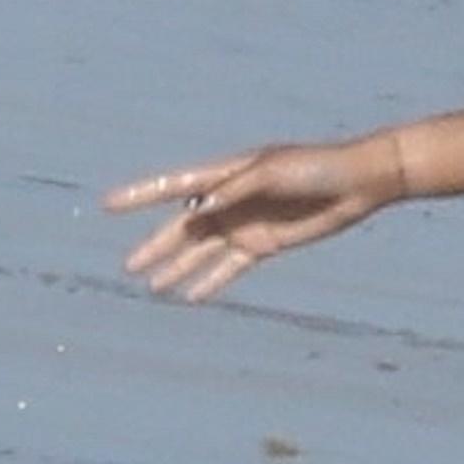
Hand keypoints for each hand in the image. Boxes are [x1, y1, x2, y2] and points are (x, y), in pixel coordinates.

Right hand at [105, 134, 405, 303]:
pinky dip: (211, 281)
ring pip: (202, 251)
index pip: (174, 186)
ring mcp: (246, 224)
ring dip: (177, 268)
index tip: (107, 205)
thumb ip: (235, 188)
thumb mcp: (273, 171)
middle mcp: (230, 200)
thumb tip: (200, 207)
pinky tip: (190, 297)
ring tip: (151, 286)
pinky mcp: (265, 244)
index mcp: (226, 174)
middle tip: (128, 266)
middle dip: (156, 245)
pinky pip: (230, 267)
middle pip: (183, 227)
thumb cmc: (315, 167)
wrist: (356, 184)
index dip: (140, 195)